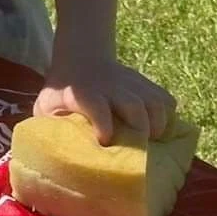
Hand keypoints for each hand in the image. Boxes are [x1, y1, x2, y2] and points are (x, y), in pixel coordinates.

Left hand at [35, 60, 176, 145]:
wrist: (82, 58)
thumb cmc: (63, 92)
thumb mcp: (47, 105)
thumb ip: (49, 126)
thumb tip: (52, 157)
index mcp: (83, 94)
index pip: (96, 105)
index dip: (103, 123)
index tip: (105, 141)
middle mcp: (110, 87)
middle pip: (133, 104)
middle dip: (140, 129)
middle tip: (140, 150)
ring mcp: (131, 84)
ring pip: (154, 101)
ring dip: (159, 124)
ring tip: (155, 141)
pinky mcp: (145, 84)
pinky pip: (165, 98)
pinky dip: (169, 115)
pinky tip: (164, 130)